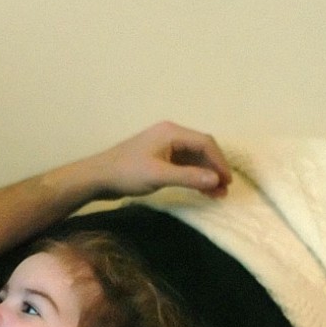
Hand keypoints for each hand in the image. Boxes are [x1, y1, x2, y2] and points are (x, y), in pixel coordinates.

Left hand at [97, 121, 231, 198]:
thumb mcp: (158, 176)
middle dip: (214, 168)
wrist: (97, 177)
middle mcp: (170, 135)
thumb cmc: (126, 173)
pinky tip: (202, 190)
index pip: (204, 142)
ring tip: (217, 194)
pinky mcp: (159, 158)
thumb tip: (217, 179)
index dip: (219, 162)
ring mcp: (164, 146)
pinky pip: (183, 165)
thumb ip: (188, 177)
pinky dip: (193, 176)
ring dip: (205, 174)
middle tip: (224, 190)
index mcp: (171, 132)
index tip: (227, 181)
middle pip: (201, 149)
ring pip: (193, 158)